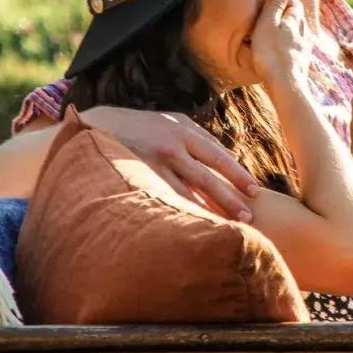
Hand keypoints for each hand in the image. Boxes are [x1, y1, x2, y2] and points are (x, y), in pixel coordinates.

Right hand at [82, 106, 258, 221]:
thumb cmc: (145, 126)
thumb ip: (204, 138)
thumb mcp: (174, 123)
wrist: (98, 126)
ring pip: (185, 194)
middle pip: (206, 178)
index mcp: (183, 132)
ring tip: (225, 229)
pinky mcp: (135, 179)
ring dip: (206, 212)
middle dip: (228, 198)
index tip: (255, 192)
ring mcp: (151, 165)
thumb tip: (234, 156)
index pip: (217, 157)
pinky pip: (162, 200)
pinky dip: (178, 213)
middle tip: (247, 216)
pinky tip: (190, 228)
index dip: (237, 175)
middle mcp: (170, 148)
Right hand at [250, 0, 311, 89]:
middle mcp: (305, 30)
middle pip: (295, 15)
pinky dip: (286, 42)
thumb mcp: (268, 24)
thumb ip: (275, 3)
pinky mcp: (302, 60)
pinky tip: (279, 48)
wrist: (286, 86)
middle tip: (269, 11)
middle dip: (284, 11)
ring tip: (271, 30)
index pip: (292, 0)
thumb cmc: (272, 53)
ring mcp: (305, 46)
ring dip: (286, 28)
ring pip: (296, 31)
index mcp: (296, 19)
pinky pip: (294, 45)